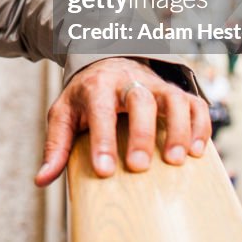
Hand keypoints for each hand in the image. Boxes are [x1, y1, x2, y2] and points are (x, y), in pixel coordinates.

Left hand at [34, 57, 209, 185]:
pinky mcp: (175, 92)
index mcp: (96, 86)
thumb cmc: (85, 96)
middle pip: (139, 99)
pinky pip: (194, 103)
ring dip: (177, 128)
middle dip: (141, 134)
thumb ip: (56, 145)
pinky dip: (200, 125)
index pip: (100, 108)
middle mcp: (128, 82)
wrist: (107, 63)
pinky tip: (196, 152)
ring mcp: (155, 86)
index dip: (102, 139)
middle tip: (139, 167)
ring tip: (176, 160)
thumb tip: (42, 179)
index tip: (104, 170)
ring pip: (173, 98)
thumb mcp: (63, 114)